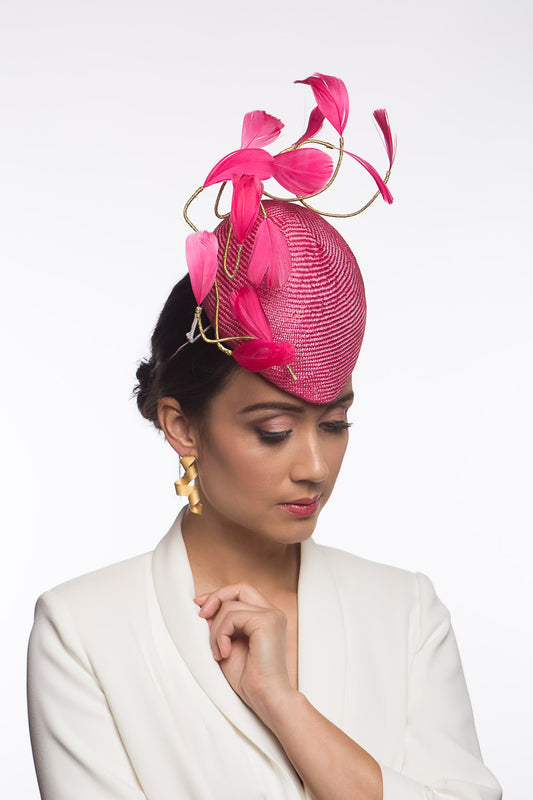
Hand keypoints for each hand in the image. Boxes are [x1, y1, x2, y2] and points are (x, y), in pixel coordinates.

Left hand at [194, 582, 293, 719]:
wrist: (266, 698)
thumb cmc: (249, 679)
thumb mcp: (228, 645)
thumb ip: (221, 626)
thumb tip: (205, 610)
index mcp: (266, 617)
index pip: (242, 592)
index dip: (220, 595)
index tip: (200, 606)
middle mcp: (272, 612)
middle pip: (240, 588)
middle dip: (216, 598)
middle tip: (201, 616)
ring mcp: (271, 616)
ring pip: (230, 605)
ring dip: (216, 629)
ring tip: (218, 652)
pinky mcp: (266, 622)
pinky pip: (232, 616)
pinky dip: (221, 634)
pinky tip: (224, 653)